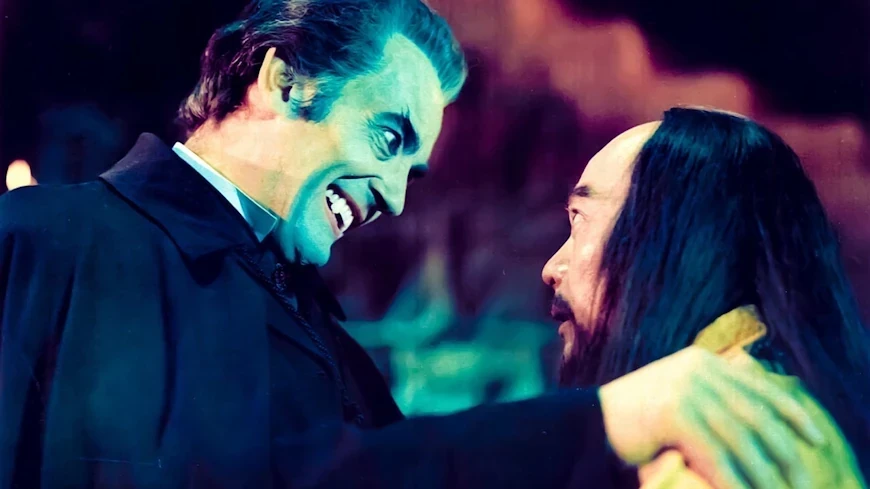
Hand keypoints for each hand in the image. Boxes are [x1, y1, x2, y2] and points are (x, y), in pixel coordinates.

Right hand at [598, 346, 824, 488]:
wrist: (588, 422)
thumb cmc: (636, 418)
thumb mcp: (681, 396)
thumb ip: (714, 397)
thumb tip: (759, 417)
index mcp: (703, 362)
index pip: (760, 386)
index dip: (792, 412)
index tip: (817, 438)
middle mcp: (698, 370)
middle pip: (756, 414)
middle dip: (786, 451)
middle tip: (805, 480)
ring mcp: (686, 390)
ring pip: (740, 439)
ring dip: (765, 475)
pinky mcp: (674, 414)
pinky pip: (715, 455)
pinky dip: (733, 480)